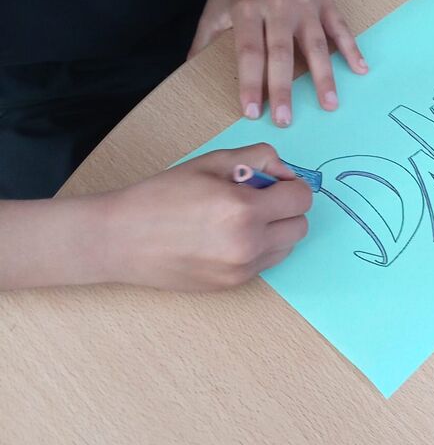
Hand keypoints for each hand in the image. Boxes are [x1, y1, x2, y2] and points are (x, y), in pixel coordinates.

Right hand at [107, 144, 312, 290]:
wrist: (122, 239)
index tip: (272, 181)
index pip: (301, 198)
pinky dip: (258, 248)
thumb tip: (284, 172)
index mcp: (244, 210)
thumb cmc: (161, 196)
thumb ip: (258, 158)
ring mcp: (241, 269)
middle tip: (257, 198)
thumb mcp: (211, 162)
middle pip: (300, 226)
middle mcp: (248, 244)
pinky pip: (266, 263)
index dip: (290, 184)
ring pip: (287, 247)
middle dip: (286, 208)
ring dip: (275, 230)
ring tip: (240, 218)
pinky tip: (228, 236)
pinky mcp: (232, 285)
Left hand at [189, 0, 367, 126]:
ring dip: (324, 76)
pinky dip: (351, 48)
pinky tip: (360, 69)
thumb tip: (186, 75)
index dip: (250, 82)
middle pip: (281, 53)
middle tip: (285, 120)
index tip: (251, 111)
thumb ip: (204, 42)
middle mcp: (278, 4)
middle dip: (283, 88)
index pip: (249, 52)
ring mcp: (304, 1)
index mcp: (247, 7)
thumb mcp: (214, 8)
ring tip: (329, 105)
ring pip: (315, 44)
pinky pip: (340, 27)